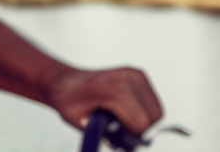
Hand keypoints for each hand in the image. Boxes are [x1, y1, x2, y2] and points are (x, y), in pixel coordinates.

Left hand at [48, 66, 164, 134]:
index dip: (132, 138)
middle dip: (140, 131)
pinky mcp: (139, 75)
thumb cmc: (68, 102)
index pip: (142, 123)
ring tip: (121, 124)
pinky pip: (151, 103)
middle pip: (154, 117)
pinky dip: (143, 113)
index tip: (118, 142)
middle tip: (120, 136)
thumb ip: (106, 135)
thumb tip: (128, 145)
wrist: (64, 81)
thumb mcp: (81, 123)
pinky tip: (124, 113)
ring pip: (156, 111)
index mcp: (116, 89)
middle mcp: (130, 78)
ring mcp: (136, 74)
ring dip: (143, 122)